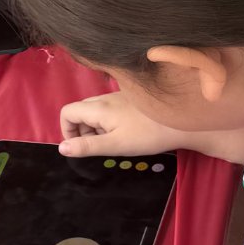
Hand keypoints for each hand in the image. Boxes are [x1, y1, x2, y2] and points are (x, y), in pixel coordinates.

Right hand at [59, 90, 190, 158]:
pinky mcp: (130, 100)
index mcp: (98, 108)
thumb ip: (87, 146)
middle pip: (80, 110)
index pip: (67, 112)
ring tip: (112, 142)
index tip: (78, 147)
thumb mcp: (115, 145)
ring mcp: (118, 97)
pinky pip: (108, 109)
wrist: (182, 123)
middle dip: (81, 130)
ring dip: (95, 127)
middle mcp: (105, 98)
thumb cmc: (148, 135)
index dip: (66, 130)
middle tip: (97, 147)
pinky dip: (108, 122)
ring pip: (94, 110)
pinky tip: (125, 133)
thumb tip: (62, 147)